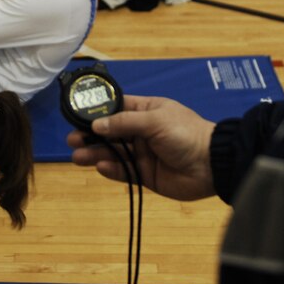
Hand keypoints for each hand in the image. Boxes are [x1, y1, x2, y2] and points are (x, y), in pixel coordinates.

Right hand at [68, 95, 215, 200]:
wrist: (212, 165)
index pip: (115, 109)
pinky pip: (123, 172)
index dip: (97, 112)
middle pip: (109, 133)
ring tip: (76, 157)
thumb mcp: (155, 120)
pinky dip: (110, 170)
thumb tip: (96, 125)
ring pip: (113, 153)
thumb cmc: (186, 133)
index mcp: (146, 111)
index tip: (77, 116)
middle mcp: (141, 132)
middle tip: (72, 140)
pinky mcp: (144, 175)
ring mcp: (142, 154)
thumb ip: (124, 123)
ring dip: (95, 154)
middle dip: (90, 136)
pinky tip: (99, 167)